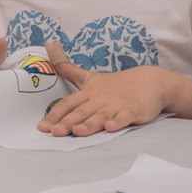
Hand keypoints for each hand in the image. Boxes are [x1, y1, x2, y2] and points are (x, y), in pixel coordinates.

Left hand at [39, 63, 174, 136]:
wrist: (149, 81)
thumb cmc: (116, 84)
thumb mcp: (91, 78)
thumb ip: (71, 72)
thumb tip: (53, 60)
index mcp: (88, 94)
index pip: (68, 104)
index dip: (55, 115)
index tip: (42, 126)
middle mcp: (99, 100)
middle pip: (81, 112)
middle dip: (67, 122)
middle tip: (54, 132)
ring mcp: (117, 105)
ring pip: (100, 115)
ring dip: (89, 124)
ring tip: (78, 132)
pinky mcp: (134, 110)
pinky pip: (125, 117)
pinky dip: (118, 122)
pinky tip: (110, 128)